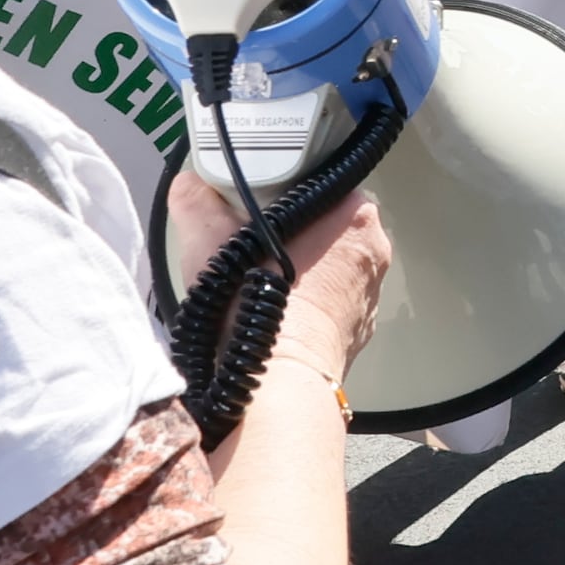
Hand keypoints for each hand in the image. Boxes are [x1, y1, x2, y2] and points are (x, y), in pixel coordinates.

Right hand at [162, 170, 391, 385]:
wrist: (275, 379)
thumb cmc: (254, 306)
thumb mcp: (212, 239)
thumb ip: (197, 201)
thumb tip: (190, 185)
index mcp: (355, 216)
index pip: (322, 185)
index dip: (283, 197)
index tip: (256, 214)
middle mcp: (374, 253)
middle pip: (325, 228)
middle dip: (289, 236)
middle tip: (252, 251)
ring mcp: (371, 294)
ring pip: (328, 268)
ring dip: (298, 273)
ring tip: (258, 287)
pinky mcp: (359, 330)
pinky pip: (330, 306)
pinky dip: (306, 307)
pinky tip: (276, 315)